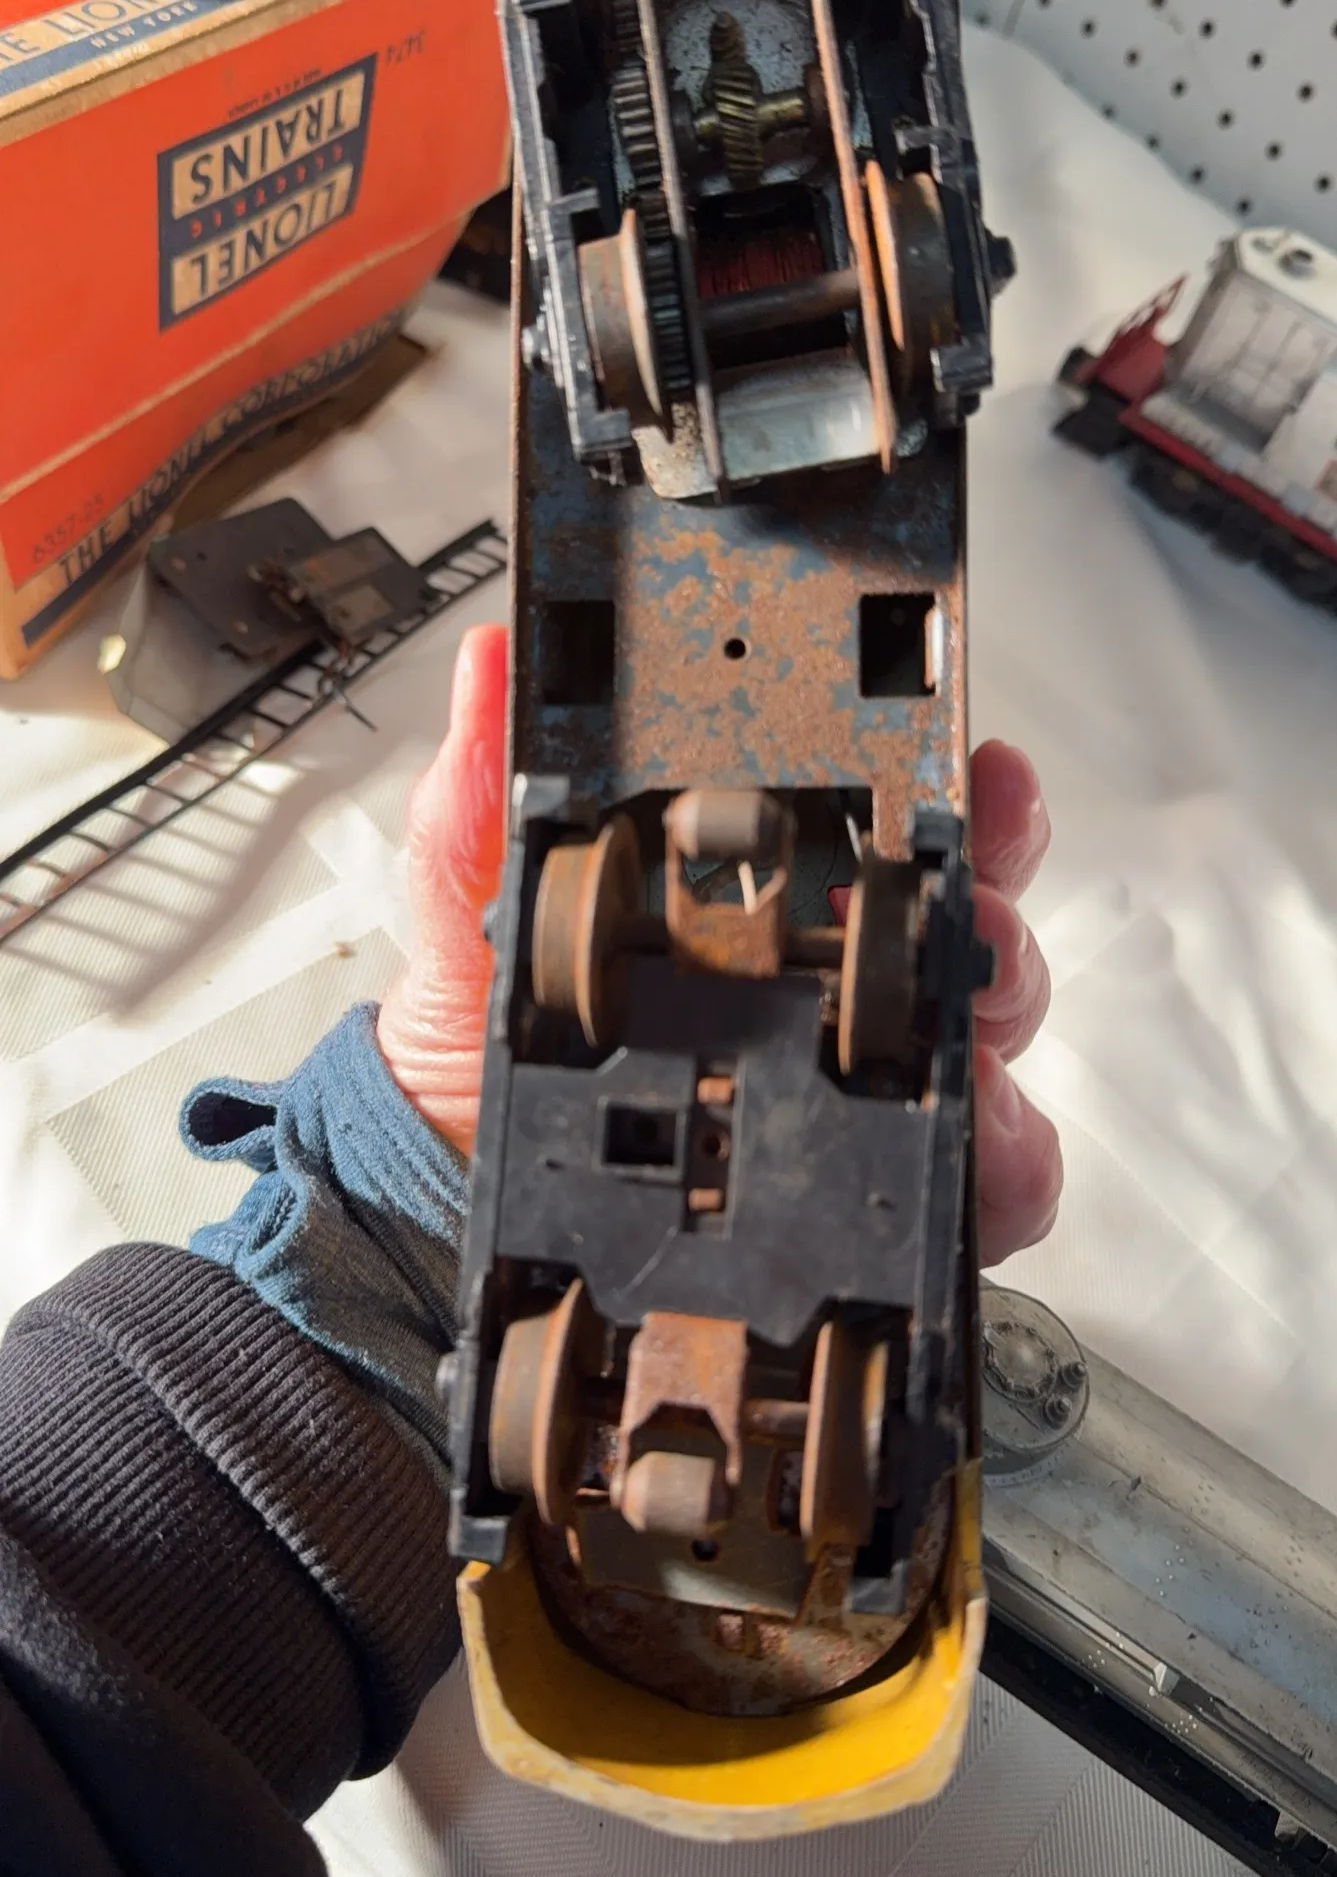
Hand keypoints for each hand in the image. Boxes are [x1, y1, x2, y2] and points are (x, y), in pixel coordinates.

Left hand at [378, 629, 1061, 1263]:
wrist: (461, 1212)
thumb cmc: (487, 1060)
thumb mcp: (476, 921)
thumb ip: (487, 800)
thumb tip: (491, 664)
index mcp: (755, 896)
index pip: (881, 812)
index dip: (946, 776)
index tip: (974, 763)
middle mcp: (829, 978)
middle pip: (967, 907)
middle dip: (992, 890)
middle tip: (971, 898)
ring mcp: (862, 1081)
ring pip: (991, 1028)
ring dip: (997, 1021)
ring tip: (962, 1040)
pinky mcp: (876, 1182)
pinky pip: (986, 1171)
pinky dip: (1005, 1161)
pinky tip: (971, 1150)